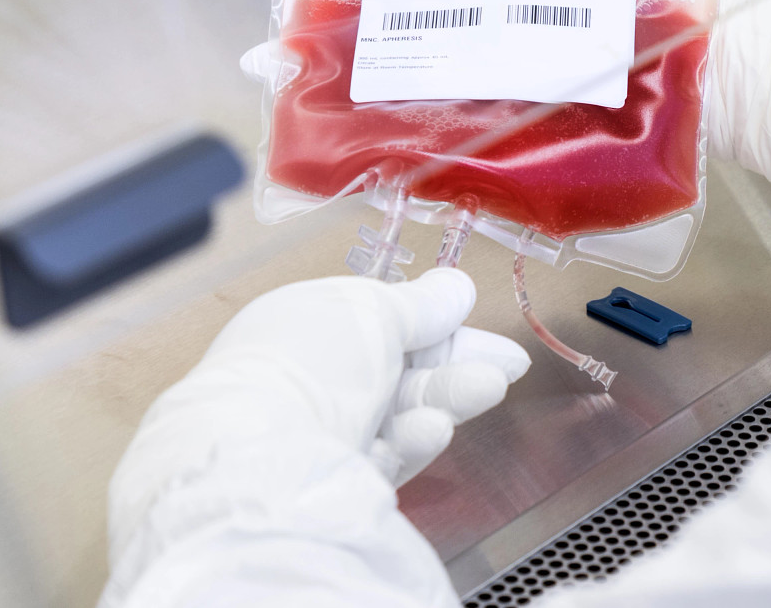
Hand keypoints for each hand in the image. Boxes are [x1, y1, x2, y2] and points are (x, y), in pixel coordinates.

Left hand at [104, 269, 525, 604]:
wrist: (261, 463)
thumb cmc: (310, 365)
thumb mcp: (375, 312)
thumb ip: (421, 305)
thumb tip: (457, 287)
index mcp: (304, 323)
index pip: (378, 318)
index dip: (430, 317)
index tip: (472, 314)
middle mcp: (311, 378)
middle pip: (398, 367)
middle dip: (456, 361)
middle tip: (509, 363)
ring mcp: (323, 433)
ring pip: (401, 411)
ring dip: (448, 395)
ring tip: (492, 386)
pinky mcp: (338, 482)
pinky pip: (389, 455)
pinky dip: (415, 439)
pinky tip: (436, 428)